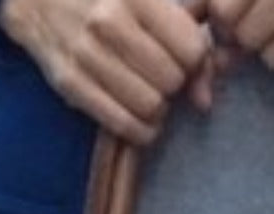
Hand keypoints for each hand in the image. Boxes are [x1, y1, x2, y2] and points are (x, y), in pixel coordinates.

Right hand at [0, 0, 210, 142]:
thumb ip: (187, 32)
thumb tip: (204, 99)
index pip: (191, 49)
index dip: (195, 59)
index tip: (183, 56)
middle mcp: (109, 23)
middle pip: (172, 81)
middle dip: (174, 84)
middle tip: (162, 76)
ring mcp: (86, 55)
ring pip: (151, 107)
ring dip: (158, 108)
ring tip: (149, 93)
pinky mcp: (69, 83)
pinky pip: (122, 125)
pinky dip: (140, 129)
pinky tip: (138, 118)